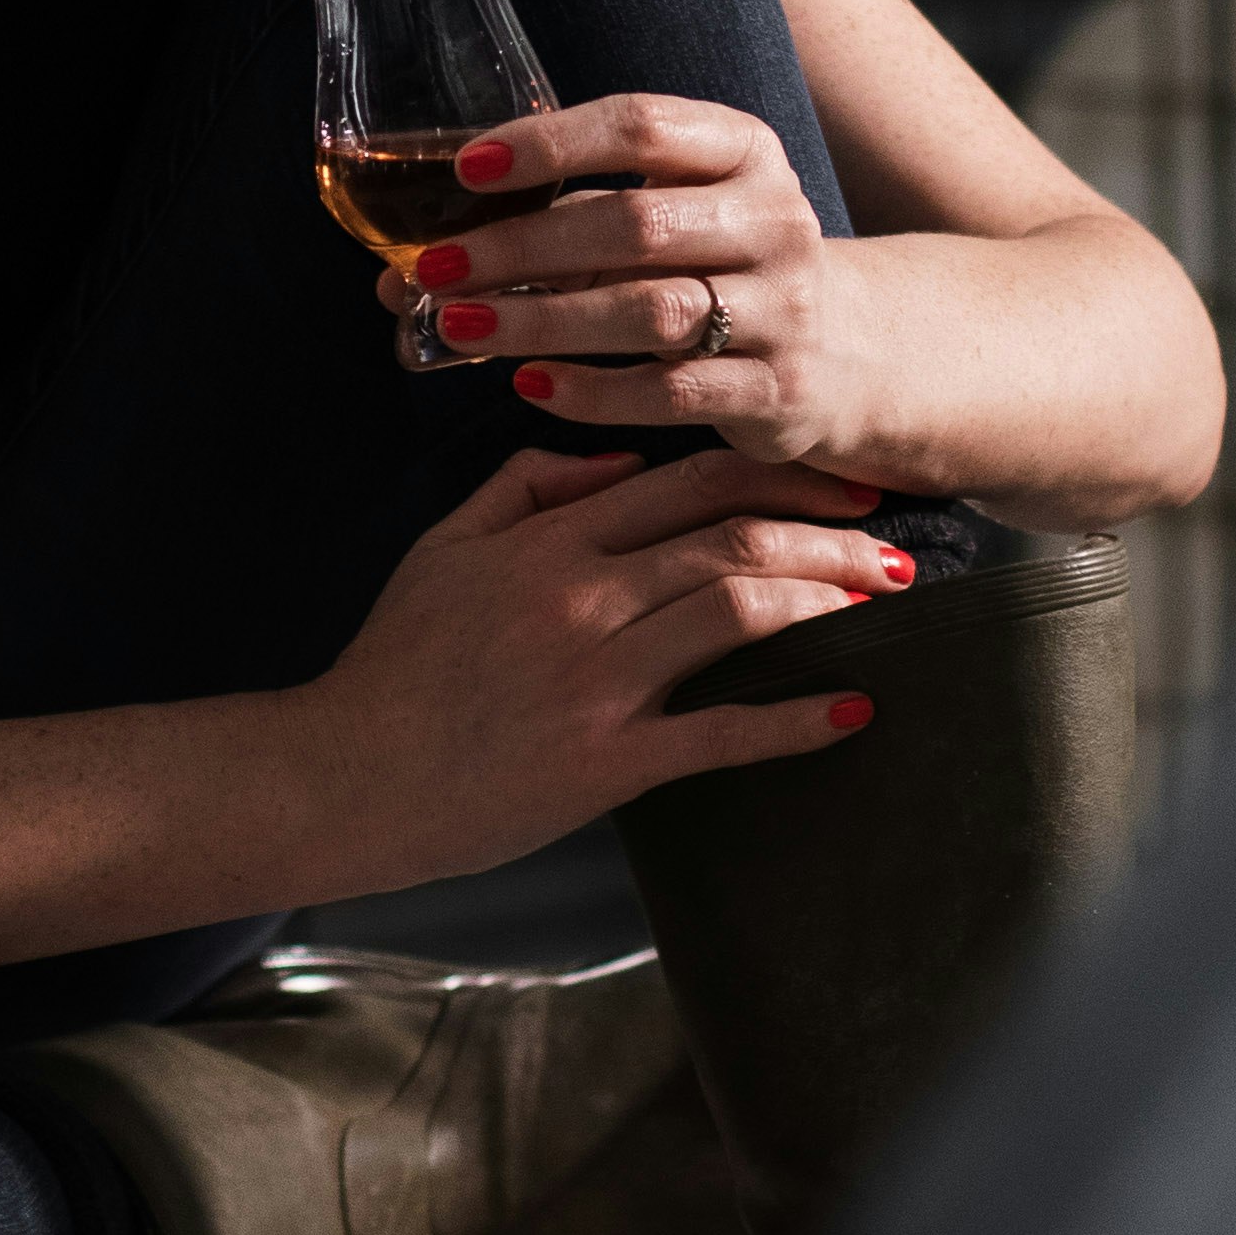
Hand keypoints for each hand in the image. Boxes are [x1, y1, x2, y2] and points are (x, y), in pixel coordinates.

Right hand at [301, 443, 908, 888]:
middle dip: (828, 529)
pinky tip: (852, 711)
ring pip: (738, 610)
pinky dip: (794, 722)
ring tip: (886, 596)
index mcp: (546, 541)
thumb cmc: (396, 668)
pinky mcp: (604, 762)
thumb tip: (616, 459)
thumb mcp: (443, 549)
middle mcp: (579, 597)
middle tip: (893, 535)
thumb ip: (526, 487)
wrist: (343, 775)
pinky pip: (719, 733)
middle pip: (732, 536)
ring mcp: (595, 680)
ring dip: (826, 597)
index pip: (685, 481)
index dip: (776, 472)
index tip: (838, 477)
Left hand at [394, 92, 870, 470]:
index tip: (468, 167)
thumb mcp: (668, 216)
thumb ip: (557, 225)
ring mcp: (784, 309)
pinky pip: (671, 392)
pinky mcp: (778, 391)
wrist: (846, 353)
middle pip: (634, 223)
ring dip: (543, 319)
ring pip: (650, 311)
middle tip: (438, 267)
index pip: (642, 125)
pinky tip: (529, 384)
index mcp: (743, 150)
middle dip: (524, 247)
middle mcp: (773, 220)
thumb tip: (407, 266)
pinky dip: (591, 392)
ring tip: (461, 326)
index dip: (550, 143)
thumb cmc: (718, 267)